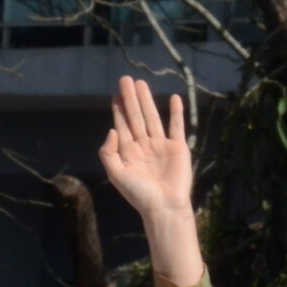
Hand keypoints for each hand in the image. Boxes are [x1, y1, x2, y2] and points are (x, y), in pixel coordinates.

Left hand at [99, 78, 204, 286]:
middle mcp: (144, 146)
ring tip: (142, 84)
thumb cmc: (139, 194)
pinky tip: (172, 99)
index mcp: (128, 153)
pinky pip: (176, 126)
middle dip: (131, 99)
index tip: (116, 94)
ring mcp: (161, 146)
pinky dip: (175, 113)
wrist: (164, 206)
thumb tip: (111, 130)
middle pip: (136, 117)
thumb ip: (109, 153)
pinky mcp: (177, 148)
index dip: (119, 110)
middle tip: (126, 80)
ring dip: (147, 101)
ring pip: (152, 118)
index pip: (122, 126)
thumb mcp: (117, 174)